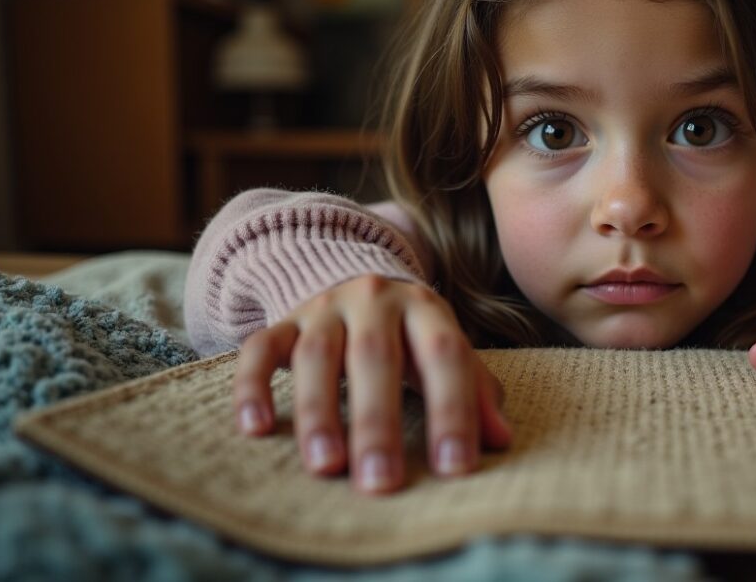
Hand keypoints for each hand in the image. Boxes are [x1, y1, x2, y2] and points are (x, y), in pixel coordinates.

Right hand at [232, 274, 511, 493]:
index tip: (455, 468)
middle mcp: (374, 300)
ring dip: (319, 412)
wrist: (351, 272)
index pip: (444, 356)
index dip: (454, 411)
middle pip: (375, 358)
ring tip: (325, 467)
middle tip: (381, 482)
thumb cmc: (409, 334)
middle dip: (378, 423)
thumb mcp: (445, 351)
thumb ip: (476, 390)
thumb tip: (502, 440)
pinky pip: (258, 348)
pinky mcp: (281, 321)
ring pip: (316, 356)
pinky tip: (254, 429)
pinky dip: (253, 387)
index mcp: (425, 307)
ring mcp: (323, 308)